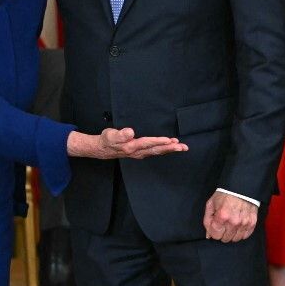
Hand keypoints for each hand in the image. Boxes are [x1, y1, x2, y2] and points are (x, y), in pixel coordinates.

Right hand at [66, 128, 186, 159]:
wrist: (102, 149)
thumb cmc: (107, 140)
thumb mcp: (110, 135)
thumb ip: (120, 134)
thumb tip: (130, 131)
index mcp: (131, 147)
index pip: (147, 143)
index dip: (158, 141)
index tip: (169, 140)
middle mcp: (137, 152)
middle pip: (156, 150)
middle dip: (170, 148)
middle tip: (183, 147)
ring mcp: (140, 153)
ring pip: (157, 151)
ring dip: (169, 149)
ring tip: (181, 147)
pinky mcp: (140, 152)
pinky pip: (155, 151)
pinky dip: (164, 149)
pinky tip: (170, 147)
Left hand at [202, 191, 257, 242]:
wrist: (241, 186)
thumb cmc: (225, 194)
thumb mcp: (211, 204)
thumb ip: (208, 220)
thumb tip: (208, 235)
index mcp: (222, 216)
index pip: (215, 235)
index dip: (213, 231)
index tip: (215, 225)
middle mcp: (234, 222)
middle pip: (225, 239)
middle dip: (222, 233)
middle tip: (223, 224)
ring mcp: (244, 223)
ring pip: (235, 239)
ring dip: (232, 234)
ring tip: (231, 224)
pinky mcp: (252, 222)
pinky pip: (245, 235)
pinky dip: (241, 233)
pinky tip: (238, 225)